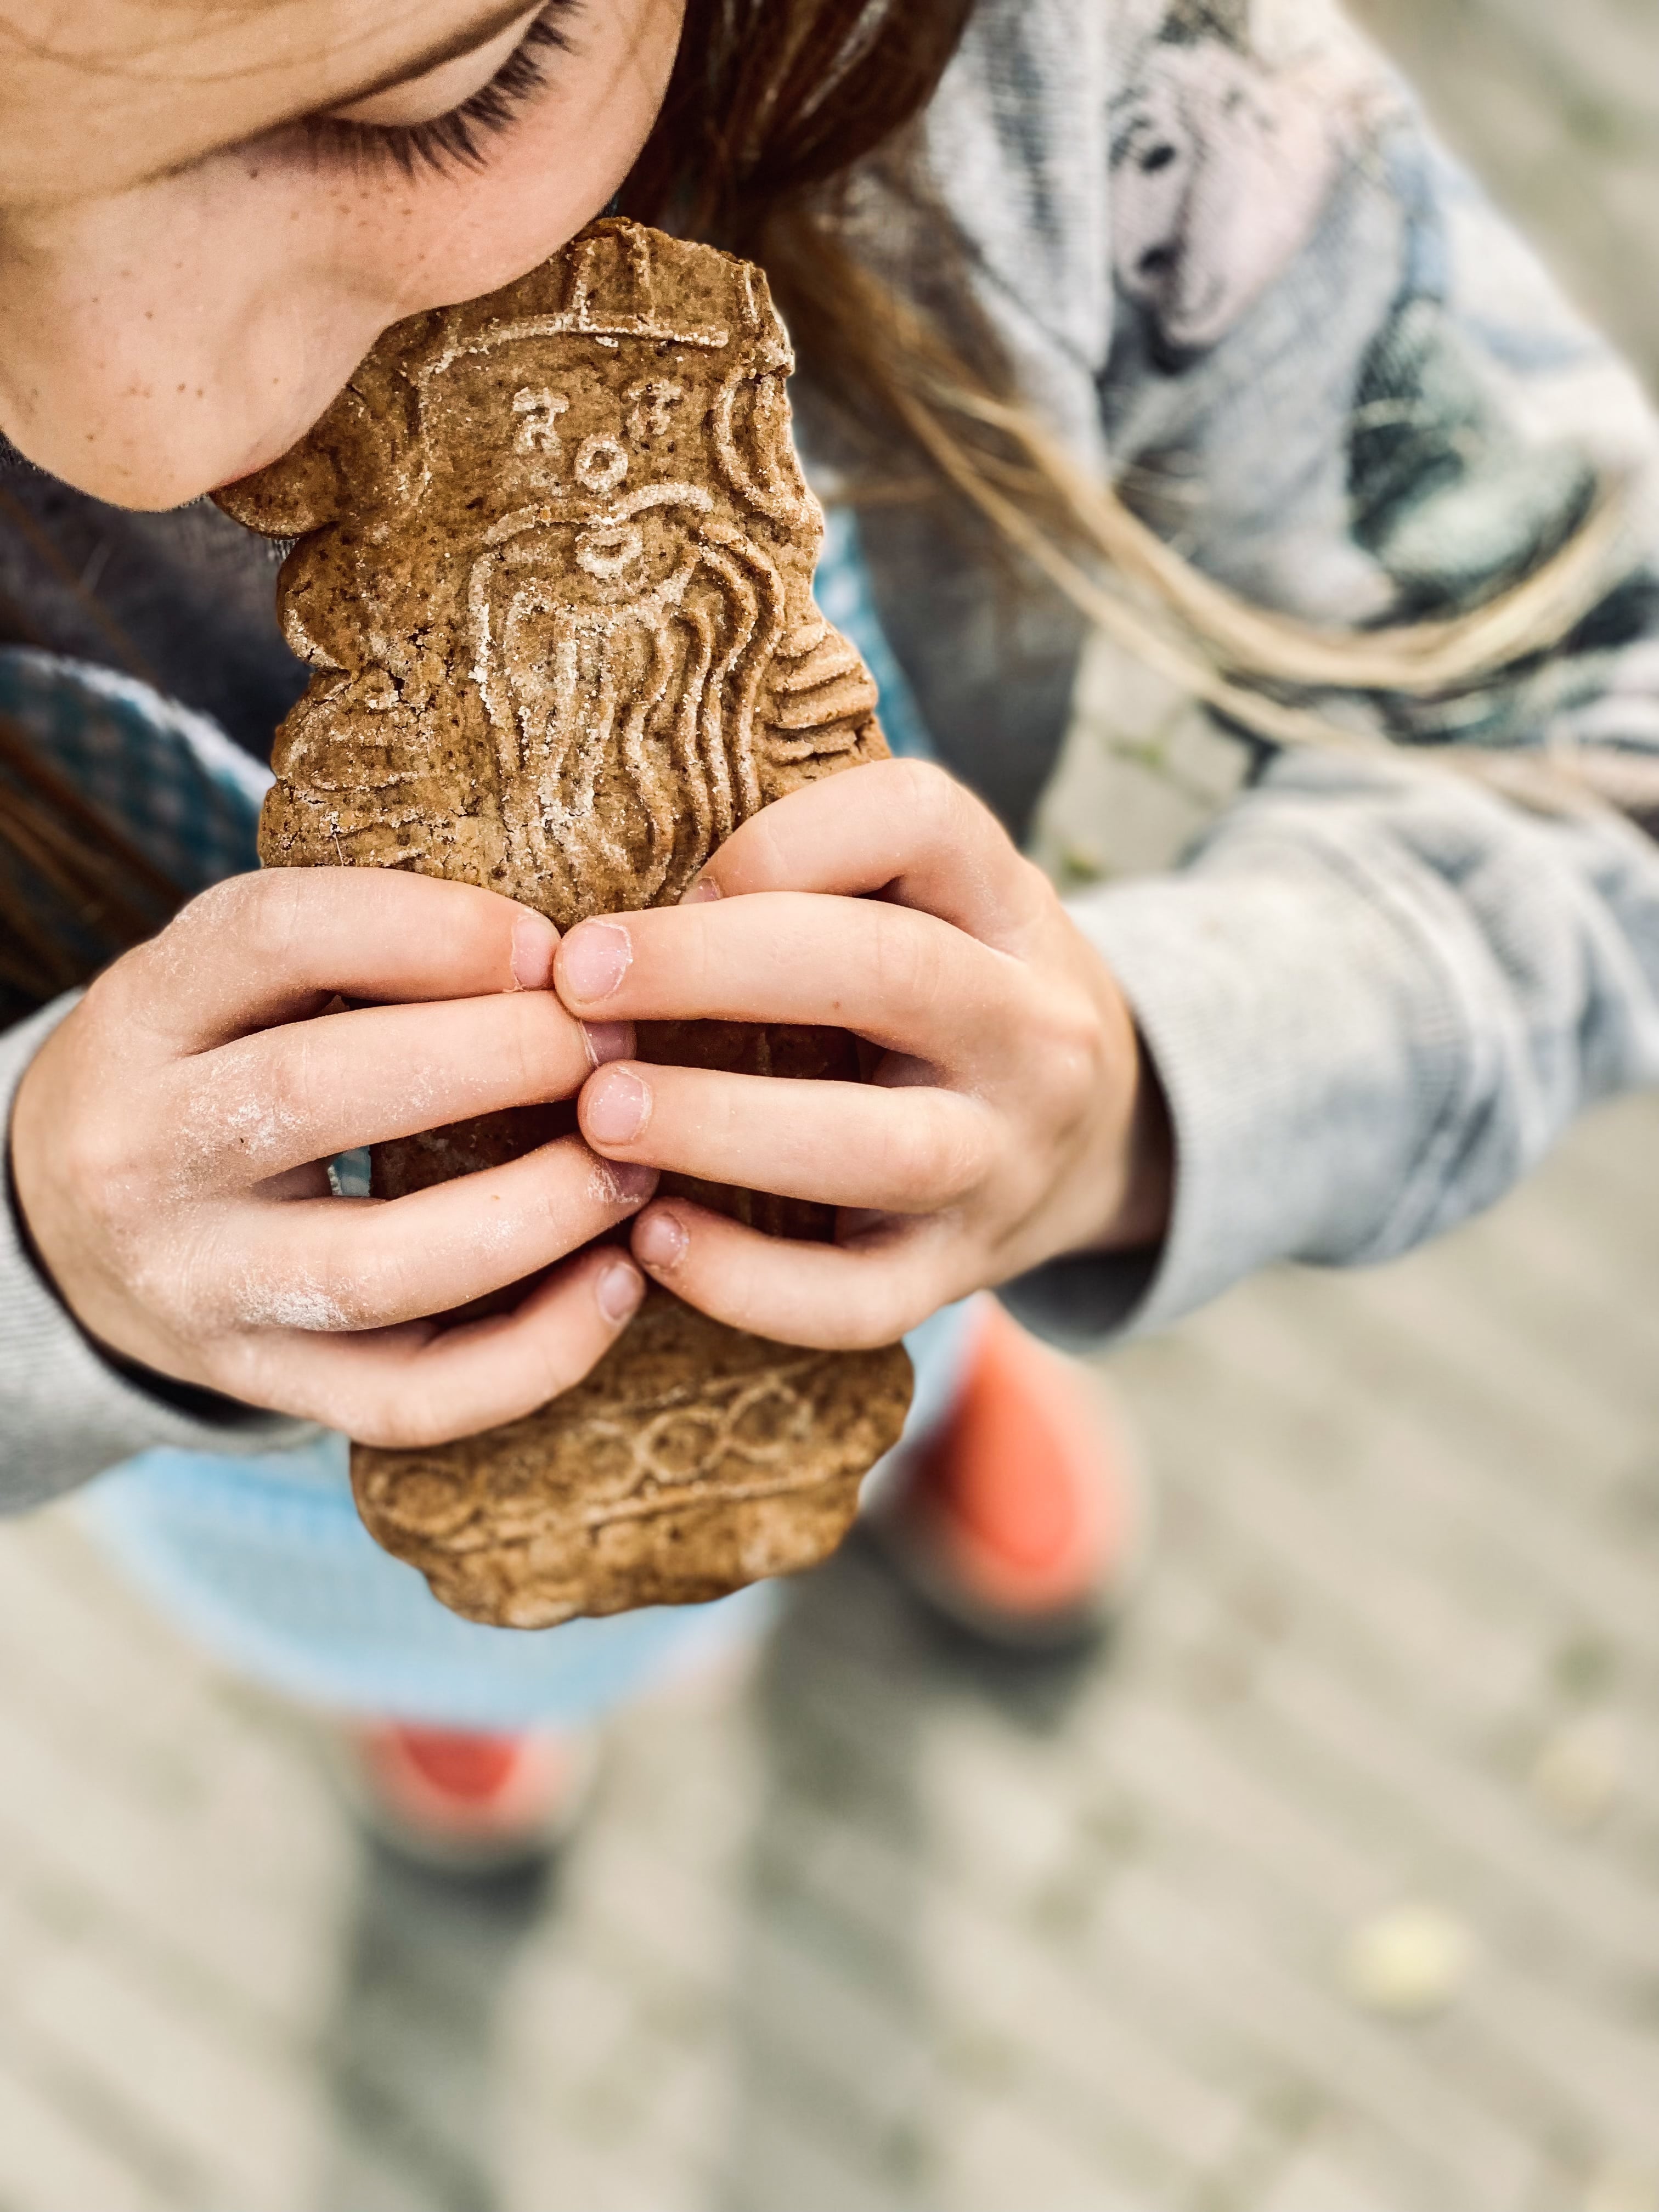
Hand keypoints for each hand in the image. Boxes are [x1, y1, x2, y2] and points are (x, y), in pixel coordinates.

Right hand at [10, 869, 654, 1446]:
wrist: (76, 1227)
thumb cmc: (214, 1068)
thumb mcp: (241, 980)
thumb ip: (362, 948)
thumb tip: (571, 955)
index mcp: (142, 1015)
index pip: (277, 937)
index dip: (434, 932)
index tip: (552, 948)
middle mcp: (143, 1154)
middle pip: (320, 1092)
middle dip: (501, 1058)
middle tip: (615, 1044)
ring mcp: (197, 1288)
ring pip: (377, 1269)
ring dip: (537, 1213)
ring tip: (635, 1167)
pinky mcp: (261, 1386)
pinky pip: (409, 1399)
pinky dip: (535, 1353)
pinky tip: (618, 1284)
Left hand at [555, 759, 1171, 1348]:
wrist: (1102, 1140)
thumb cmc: (950, 995)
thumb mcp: (934, 903)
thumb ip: (821, 874)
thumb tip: (621, 893)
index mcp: (1009, 907)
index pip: (920, 820)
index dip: (783, 839)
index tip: (672, 878)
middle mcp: (1032, 1030)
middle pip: (889, 971)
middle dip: (713, 968)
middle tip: (577, 982)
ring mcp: (1006, 1162)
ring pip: (882, 1148)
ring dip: (723, 1127)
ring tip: (598, 1115)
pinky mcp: (961, 1272)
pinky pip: (860, 1299)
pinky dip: (749, 1281)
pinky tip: (650, 1240)